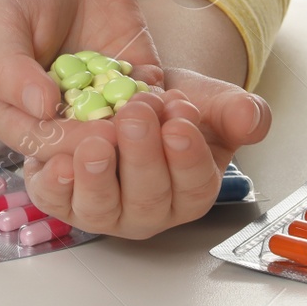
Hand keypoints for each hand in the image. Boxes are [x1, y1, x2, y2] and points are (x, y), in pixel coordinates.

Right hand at [0, 0, 164, 161]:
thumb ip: (10, 67)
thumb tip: (40, 108)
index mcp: (14, 113)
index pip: (41, 142)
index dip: (69, 146)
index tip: (95, 141)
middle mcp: (58, 117)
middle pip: (85, 145)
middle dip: (113, 143)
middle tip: (134, 134)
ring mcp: (97, 100)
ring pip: (123, 127)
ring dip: (144, 129)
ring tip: (158, 113)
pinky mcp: (131, 81)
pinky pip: (150, 98)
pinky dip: (164, 103)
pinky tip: (176, 100)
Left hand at [20, 68, 270, 238]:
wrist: (122, 95)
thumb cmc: (169, 108)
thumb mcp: (207, 100)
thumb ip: (236, 110)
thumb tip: (250, 117)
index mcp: (188, 192)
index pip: (194, 186)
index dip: (187, 157)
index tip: (180, 123)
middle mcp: (146, 210)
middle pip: (147, 197)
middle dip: (142, 155)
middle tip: (137, 113)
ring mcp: (102, 209)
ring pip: (101, 207)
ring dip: (98, 175)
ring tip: (97, 141)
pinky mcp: (62, 198)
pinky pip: (57, 201)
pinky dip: (55, 185)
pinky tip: (58, 162)